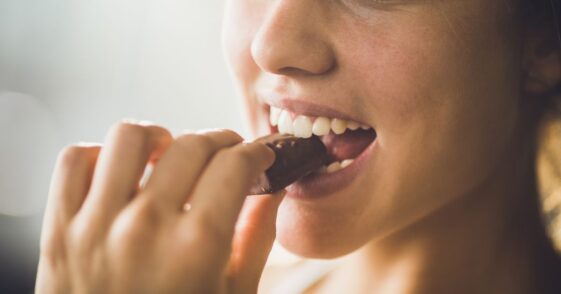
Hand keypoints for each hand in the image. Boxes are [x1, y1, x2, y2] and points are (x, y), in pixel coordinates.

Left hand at [36, 122, 282, 293]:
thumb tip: (276, 190)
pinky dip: (101, 155)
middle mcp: (145, 227)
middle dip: (221, 141)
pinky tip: (123, 173)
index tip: (259, 154)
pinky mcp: (59, 229)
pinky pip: (76, 160)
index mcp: (196, 247)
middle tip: (228, 154)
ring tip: (171, 155)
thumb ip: (257, 237)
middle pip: (192, 144)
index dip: (257, 151)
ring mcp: (95, 225)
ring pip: (129, 137)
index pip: (235, 165)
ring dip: (160, 138)